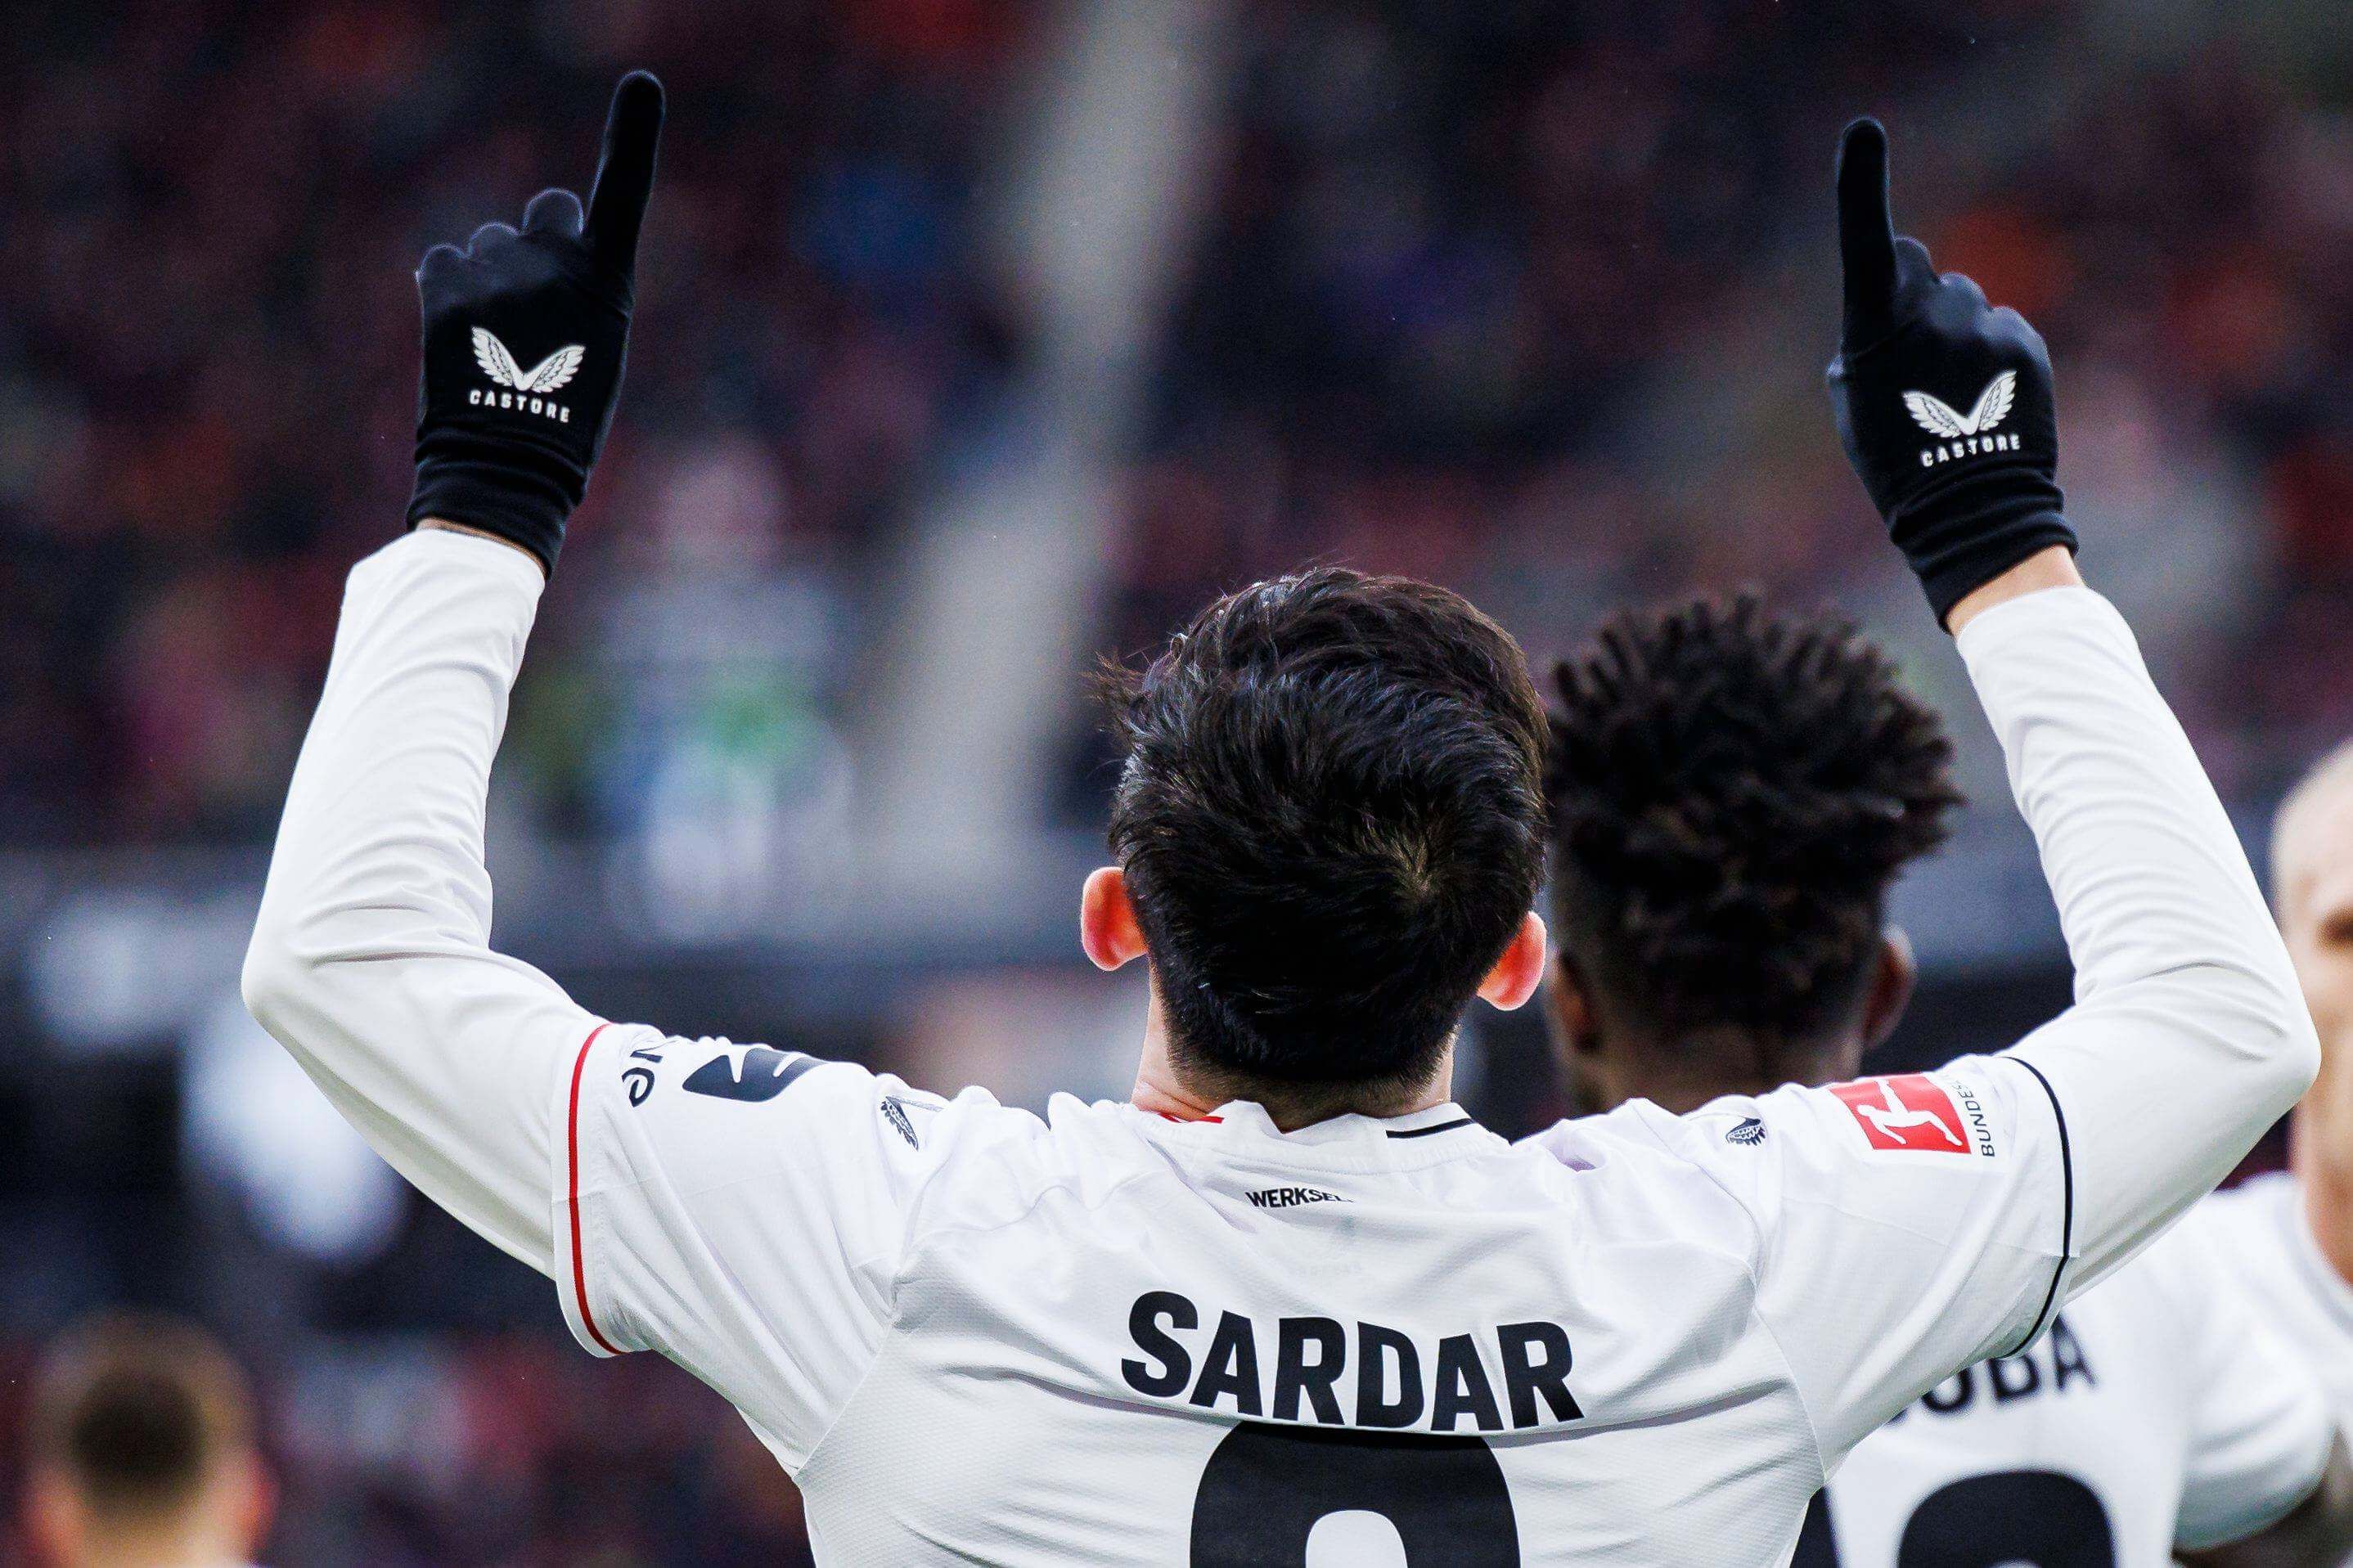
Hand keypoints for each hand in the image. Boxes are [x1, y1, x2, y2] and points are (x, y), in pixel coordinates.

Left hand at [405, 72, 664, 576]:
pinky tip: (462, 339)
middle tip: (538, 305)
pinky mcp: (446, 290)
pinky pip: (443, 262)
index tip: (642, 85)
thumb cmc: (562, 423)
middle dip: (542, 240)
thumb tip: (529, 250)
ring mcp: (498, 274)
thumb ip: (575, 288)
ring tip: (498, 346)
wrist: (504, 470)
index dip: (633, 136)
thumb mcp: (595, 349)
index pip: (624, 194)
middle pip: (548, 211)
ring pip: (490, 245)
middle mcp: (556, 265)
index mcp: (609, 283)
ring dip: (492, 278)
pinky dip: (448, 291)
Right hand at [1827, 118, 2074, 627]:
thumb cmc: (1897, 466)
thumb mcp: (1856, 407)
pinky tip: (1987, 402)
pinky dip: (1992, 355)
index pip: (1867, 244)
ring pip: (1965, 302)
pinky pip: (2001, 327)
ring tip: (1955, 395)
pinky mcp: (2026, 344)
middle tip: (1913, 361)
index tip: (1863, 131)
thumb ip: (1867, 344)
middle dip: (1914, 297)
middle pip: (1921, 269)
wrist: (1974, 516)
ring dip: (1956, 332)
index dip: (1861, 185)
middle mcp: (1933, 317)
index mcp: (1877, 332)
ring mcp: (1984, 328)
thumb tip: (1896, 312)